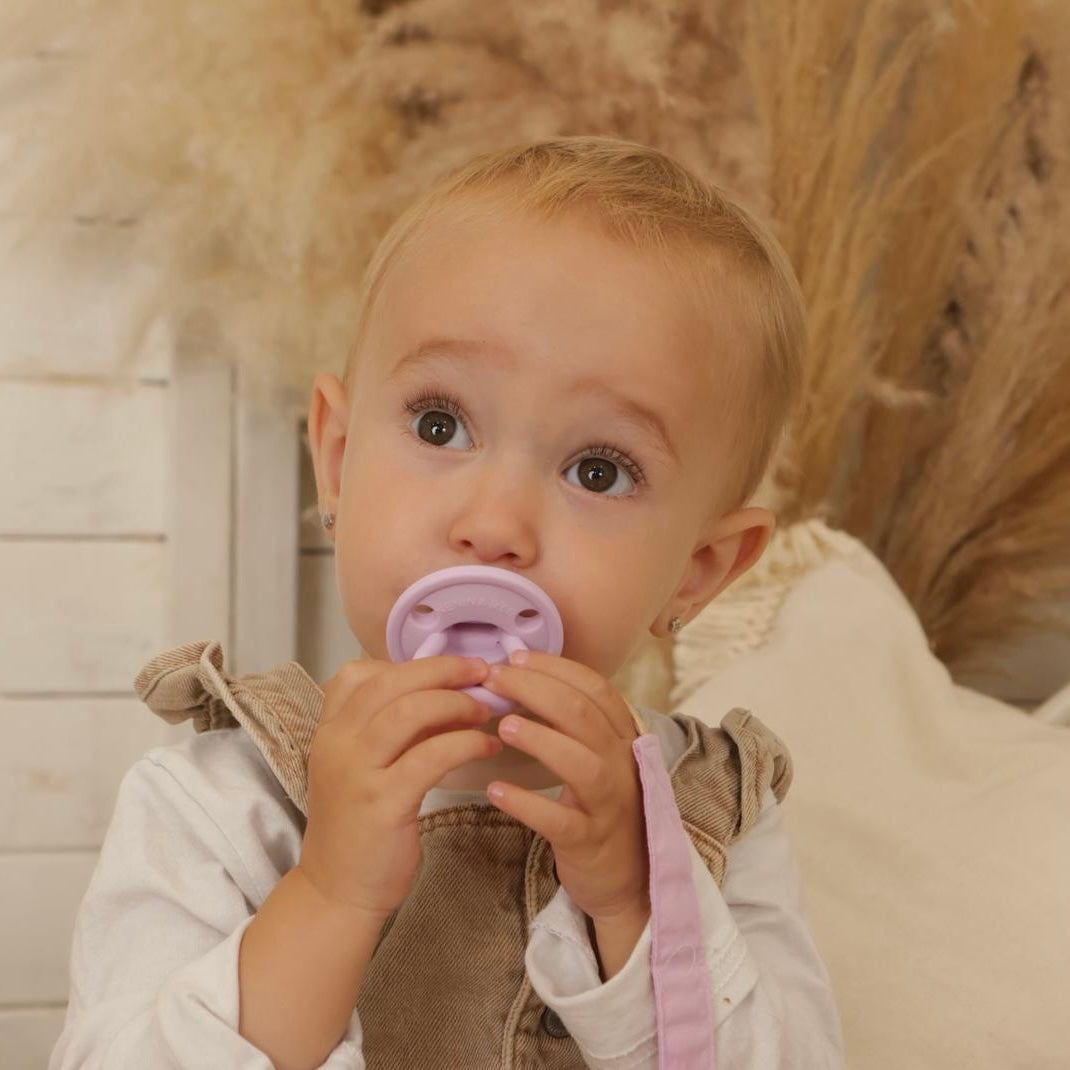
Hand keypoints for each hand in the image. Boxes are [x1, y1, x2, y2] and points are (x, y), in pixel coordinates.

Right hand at [298, 655, 501, 919]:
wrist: (337, 891)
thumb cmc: (359, 826)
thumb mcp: (363, 766)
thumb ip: (392, 729)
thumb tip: (448, 694)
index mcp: (330, 731)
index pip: (360, 673)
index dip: (410, 663)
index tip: (451, 668)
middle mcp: (337, 744)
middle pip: (390, 683)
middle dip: (442, 670)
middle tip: (482, 672)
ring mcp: (356, 773)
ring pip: (408, 712)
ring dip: (455, 703)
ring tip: (485, 710)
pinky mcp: (382, 804)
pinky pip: (430, 757)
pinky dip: (465, 743)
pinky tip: (486, 746)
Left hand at [482, 650, 650, 970]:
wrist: (628, 877)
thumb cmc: (601, 805)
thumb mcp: (598, 756)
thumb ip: (572, 721)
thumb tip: (523, 676)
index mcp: (622, 737)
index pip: (595, 688)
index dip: (556, 668)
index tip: (515, 656)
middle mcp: (621, 764)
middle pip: (584, 715)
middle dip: (537, 689)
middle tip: (494, 678)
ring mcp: (608, 804)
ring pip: (581, 763)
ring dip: (541, 739)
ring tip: (502, 725)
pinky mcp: (590, 841)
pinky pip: (560, 820)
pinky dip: (528, 803)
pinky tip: (496, 791)